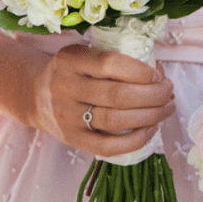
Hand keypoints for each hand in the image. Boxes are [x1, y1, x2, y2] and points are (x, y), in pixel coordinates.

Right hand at [32, 44, 175, 158]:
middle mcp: (65, 87)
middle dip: (153, 95)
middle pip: (118, 95)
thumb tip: (158, 72)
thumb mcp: (82, 55)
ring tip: (165, 110)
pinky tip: (150, 130)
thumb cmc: (71, 72)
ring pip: (116, 120)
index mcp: (70, 60)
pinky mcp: (71, 139)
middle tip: (168, 93)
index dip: (141, 71)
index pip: (110, 64)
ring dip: (150, 116)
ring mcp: (67, 116)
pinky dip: (134, 141)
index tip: (158, 75)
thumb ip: (113, 60)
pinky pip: (107, 146)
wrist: (34, 95)